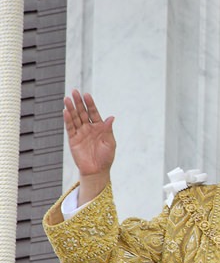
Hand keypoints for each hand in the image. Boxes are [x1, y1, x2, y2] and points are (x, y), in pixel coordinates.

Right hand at [63, 89, 115, 204]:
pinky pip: (70, 128)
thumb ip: (109, 130)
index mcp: (100, 127)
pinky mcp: (73, 139)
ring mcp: (80, 133)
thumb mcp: (110, 143)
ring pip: (75, 118)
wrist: (97, 170)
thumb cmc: (106, 157)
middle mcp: (89, 128)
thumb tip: (111, 117)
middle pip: (83, 112)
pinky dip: (68, 120)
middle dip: (78, 102)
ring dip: (71, 109)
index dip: (90, 104)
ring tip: (67, 99)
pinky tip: (65, 112)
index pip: (94, 112)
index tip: (87, 95)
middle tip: (74, 91)